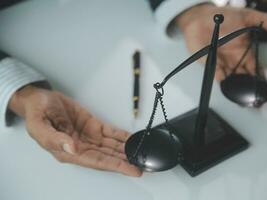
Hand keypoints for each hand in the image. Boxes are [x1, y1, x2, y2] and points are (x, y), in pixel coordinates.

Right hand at [9, 85, 141, 176]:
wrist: (40, 98)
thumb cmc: (37, 112)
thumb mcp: (39, 126)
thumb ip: (56, 139)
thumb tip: (73, 148)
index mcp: (68, 151)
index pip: (97, 162)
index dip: (116, 166)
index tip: (131, 170)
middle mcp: (81, 146)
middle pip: (108, 156)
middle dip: (125, 161)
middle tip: (142, 163)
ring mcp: (88, 136)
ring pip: (111, 146)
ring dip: (126, 150)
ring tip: (141, 153)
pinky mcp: (93, 125)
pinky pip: (110, 133)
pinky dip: (121, 136)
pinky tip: (131, 139)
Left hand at [176, 4, 266, 80]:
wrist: (200, 19)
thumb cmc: (221, 17)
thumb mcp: (244, 15)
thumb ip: (261, 19)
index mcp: (243, 48)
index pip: (254, 65)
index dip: (258, 73)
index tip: (262, 80)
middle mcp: (234, 57)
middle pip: (244, 74)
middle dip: (248, 82)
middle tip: (252, 88)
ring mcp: (222, 61)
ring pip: (232, 77)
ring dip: (236, 83)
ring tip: (241, 89)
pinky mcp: (211, 64)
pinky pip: (219, 76)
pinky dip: (223, 80)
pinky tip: (227, 83)